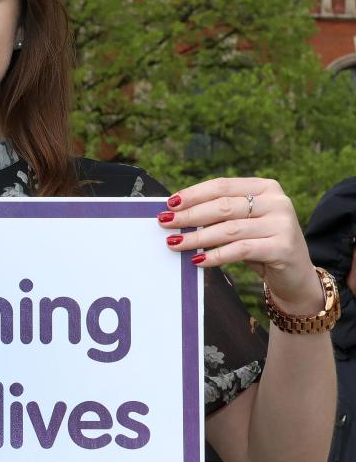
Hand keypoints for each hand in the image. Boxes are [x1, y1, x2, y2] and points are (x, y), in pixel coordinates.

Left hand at [159, 177, 323, 316]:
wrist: (296, 276)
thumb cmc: (261, 244)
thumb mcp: (243, 223)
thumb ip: (220, 214)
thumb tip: (176, 213)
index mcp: (266, 188)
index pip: (223, 186)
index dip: (194, 193)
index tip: (170, 203)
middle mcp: (277, 202)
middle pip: (223, 206)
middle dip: (190, 215)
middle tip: (166, 223)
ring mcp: (282, 224)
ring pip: (229, 229)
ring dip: (197, 237)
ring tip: (175, 243)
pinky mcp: (283, 248)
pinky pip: (240, 249)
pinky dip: (215, 255)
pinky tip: (197, 259)